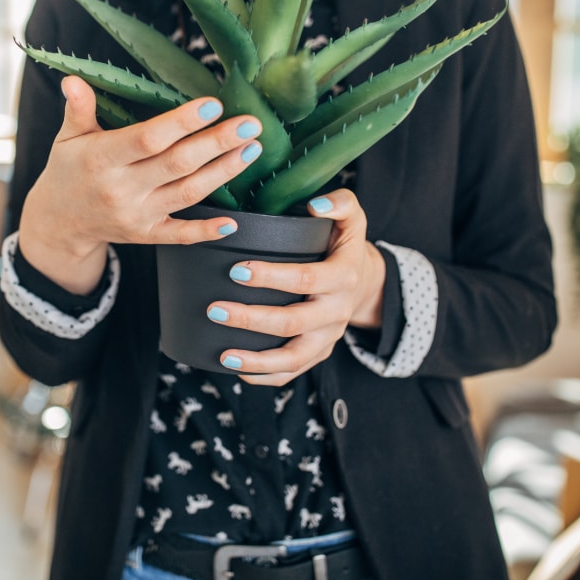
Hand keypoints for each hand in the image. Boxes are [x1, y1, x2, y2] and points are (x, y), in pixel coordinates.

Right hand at [19, 75, 263, 293]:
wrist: (58, 223)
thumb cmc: (68, 170)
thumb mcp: (67, 138)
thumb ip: (77, 109)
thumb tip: (73, 80)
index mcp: (102, 159)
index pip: (148, 139)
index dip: (182, 123)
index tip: (213, 105)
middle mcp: (122, 189)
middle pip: (177, 164)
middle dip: (217, 143)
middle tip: (250, 124)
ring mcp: (137, 215)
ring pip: (187, 194)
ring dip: (223, 173)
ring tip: (252, 150)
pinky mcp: (146, 235)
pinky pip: (179, 235)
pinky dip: (206, 232)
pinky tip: (233, 222)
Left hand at [206, 189, 385, 386]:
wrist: (365, 282)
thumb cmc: (343, 244)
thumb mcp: (351, 217)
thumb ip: (340, 202)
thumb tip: (315, 203)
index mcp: (343, 275)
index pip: (306, 279)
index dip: (272, 277)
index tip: (236, 271)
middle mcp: (337, 310)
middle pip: (294, 322)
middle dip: (252, 319)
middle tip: (215, 309)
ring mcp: (329, 337)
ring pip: (294, 357)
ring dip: (258, 360)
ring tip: (224, 355)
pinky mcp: (320, 353)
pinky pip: (294, 372)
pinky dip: (266, 376)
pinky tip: (238, 370)